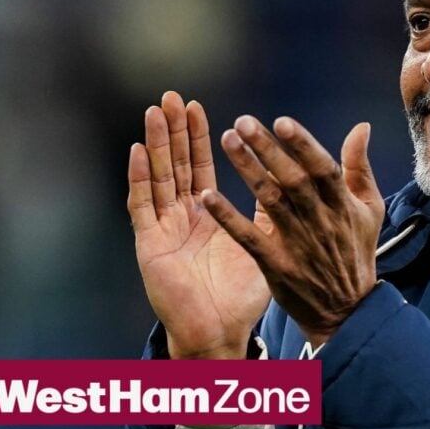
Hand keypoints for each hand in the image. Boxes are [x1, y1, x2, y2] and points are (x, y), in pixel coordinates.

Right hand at [127, 92, 271, 359]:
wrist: (222, 333)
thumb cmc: (241, 295)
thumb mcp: (261, 242)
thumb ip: (269, 210)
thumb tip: (291, 177)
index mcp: (206, 215)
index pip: (199, 166)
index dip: (198, 137)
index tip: (197, 106)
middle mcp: (181, 217)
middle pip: (175, 164)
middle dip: (173, 130)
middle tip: (171, 96)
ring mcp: (163, 229)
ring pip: (157, 176)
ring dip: (155, 143)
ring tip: (156, 111)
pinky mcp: (151, 244)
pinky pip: (142, 206)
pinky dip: (139, 178)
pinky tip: (138, 150)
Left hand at [199, 116, 385, 345]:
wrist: (346, 309)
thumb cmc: (356, 251)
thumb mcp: (369, 208)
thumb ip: (360, 167)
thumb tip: (361, 127)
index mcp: (343, 205)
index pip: (323, 169)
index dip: (303, 145)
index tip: (281, 121)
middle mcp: (321, 222)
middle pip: (293, 180)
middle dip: (268, 149)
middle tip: (242, 122)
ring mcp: (298, 245)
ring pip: (270, 201)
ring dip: (247, 170)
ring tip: (227, 141)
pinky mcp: (277, 266)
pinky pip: (249, 238)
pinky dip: (228, 217)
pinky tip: (207, 196)